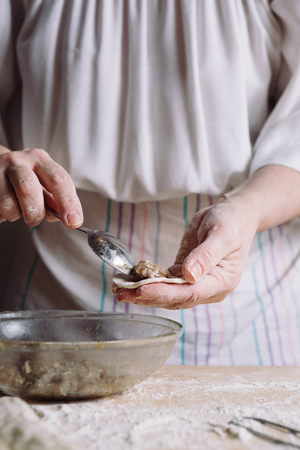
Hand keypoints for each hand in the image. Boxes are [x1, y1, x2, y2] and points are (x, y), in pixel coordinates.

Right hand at [0, 146, 82, 226]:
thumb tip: (62, 217)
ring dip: (15, 215)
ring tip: (16, 210)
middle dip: (36, 212)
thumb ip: (54, 201)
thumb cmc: (24, 180)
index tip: (73, 221)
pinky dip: (2, 215)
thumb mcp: (42, 184)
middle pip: (29, 188)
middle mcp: (18, 160)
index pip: (59, 179)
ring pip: (8, 203)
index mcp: (40, 159)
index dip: (68, 202)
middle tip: (35, 219)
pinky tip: (3, 207)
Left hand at [113, 198, 257, 308]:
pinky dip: (148, 283)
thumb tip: (189, 275)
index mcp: (222, 281)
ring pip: (168, 295)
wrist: (234, 217)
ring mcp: (197, 284)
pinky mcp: (185, 276)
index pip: (190, 293)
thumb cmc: (232, 222)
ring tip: (120, 290)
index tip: (142, 289)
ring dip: (144, 293)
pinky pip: (166, 283)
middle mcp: (209, 288)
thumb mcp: (222, 234)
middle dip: (149, 296)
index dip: (164, 293)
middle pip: (176, 299)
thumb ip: (206, 255)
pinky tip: (132, 281)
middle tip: (122, 293)